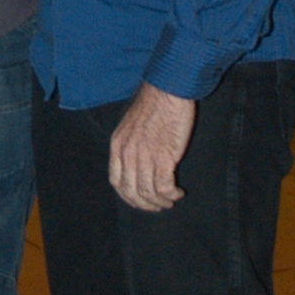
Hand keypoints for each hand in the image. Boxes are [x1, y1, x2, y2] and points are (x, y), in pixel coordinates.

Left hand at [108, 83, 195, 211]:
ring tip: (170, 200)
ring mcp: (144, 156)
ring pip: (148, 192)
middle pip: (131, 191)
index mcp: (118, 145)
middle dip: (144, 204)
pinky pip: (164, 187)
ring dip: (160, 201)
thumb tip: (138, 161)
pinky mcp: (163, 157)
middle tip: (158, 206)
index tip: (140, 199)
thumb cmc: (155, 102)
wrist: (169, 88)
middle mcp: (127, 153)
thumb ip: (131, 143)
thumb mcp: (131, 123)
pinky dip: (171, 194)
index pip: (116, 181)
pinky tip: (178, 192)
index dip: (127, 195)